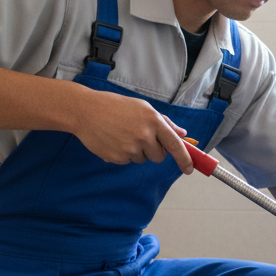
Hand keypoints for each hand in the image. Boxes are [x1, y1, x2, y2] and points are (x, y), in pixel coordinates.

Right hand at [72, 87, 193, 172]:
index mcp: (153, 121)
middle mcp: (144, 136)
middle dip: (153, 151)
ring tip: (122, 134)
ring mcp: (130, 148)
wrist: (85, 111)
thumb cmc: (115, 106)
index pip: (175, 145)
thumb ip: (164, 122)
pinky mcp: (117, 157)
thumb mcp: (142, 107)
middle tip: (138, 136)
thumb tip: (182, 134)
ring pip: (142, 159)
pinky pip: (127, 161)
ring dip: (136, 151)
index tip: (190, 169)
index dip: (185, 159)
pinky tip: (113, 140)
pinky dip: (123, 154)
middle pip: (159, 157)